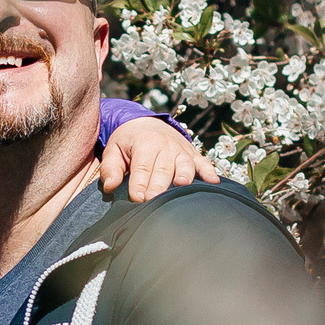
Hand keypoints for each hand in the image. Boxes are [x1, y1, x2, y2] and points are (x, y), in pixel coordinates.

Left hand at [101, 116, 219, 201]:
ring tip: (182, 186)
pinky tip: (214, 182)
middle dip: (159, 186)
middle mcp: (166, 145)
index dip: (139, 184)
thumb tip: (111, 186)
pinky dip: (209, 171)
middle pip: (163, 169)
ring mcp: (181, 150)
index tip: (136, 199)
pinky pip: (203, 163)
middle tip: (153, 201)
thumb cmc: (128, 142)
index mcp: (145, 143)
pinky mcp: (193, 155)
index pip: (142, 167)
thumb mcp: (114, 149)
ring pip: (184, 166)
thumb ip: (111, 168)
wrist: (146, 123)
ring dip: (184, 176)